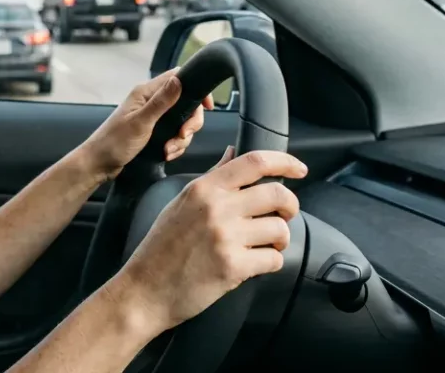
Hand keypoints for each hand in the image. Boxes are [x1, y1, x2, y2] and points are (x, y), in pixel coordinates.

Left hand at [75, 69, 213, 182]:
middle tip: (182, 135)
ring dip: (180, 139)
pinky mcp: (154, 132)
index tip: (207, 107)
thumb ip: (161, 102)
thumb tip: (179, 80)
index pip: (178, 78)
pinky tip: (166, 154)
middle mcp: (150, 101)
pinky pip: (174, 135)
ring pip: (181, 122)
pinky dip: (175, 146)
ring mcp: (153, 117)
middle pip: (185, 104)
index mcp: (146, 93)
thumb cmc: (114, 143)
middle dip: (189, 123)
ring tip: (168, 150)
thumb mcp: (141, 122)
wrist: (99, 165)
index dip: (196, 90)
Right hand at [113, 148, 307, 331]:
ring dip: (280, 239)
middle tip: (284, 215)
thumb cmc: (161, 249)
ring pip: (280, 229)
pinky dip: (270, 263)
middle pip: (278, 194)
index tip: (299, 169)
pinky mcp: (233, 266)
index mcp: (204, 189)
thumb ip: (211, 178)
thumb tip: (232, 153)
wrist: (145, 290)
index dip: (285, 162)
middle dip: (290, 206)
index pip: (255, 162)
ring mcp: (226, 237)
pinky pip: (273, 259)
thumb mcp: (180, 203)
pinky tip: (254, 264)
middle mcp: (216, 208)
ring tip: (265, 245)